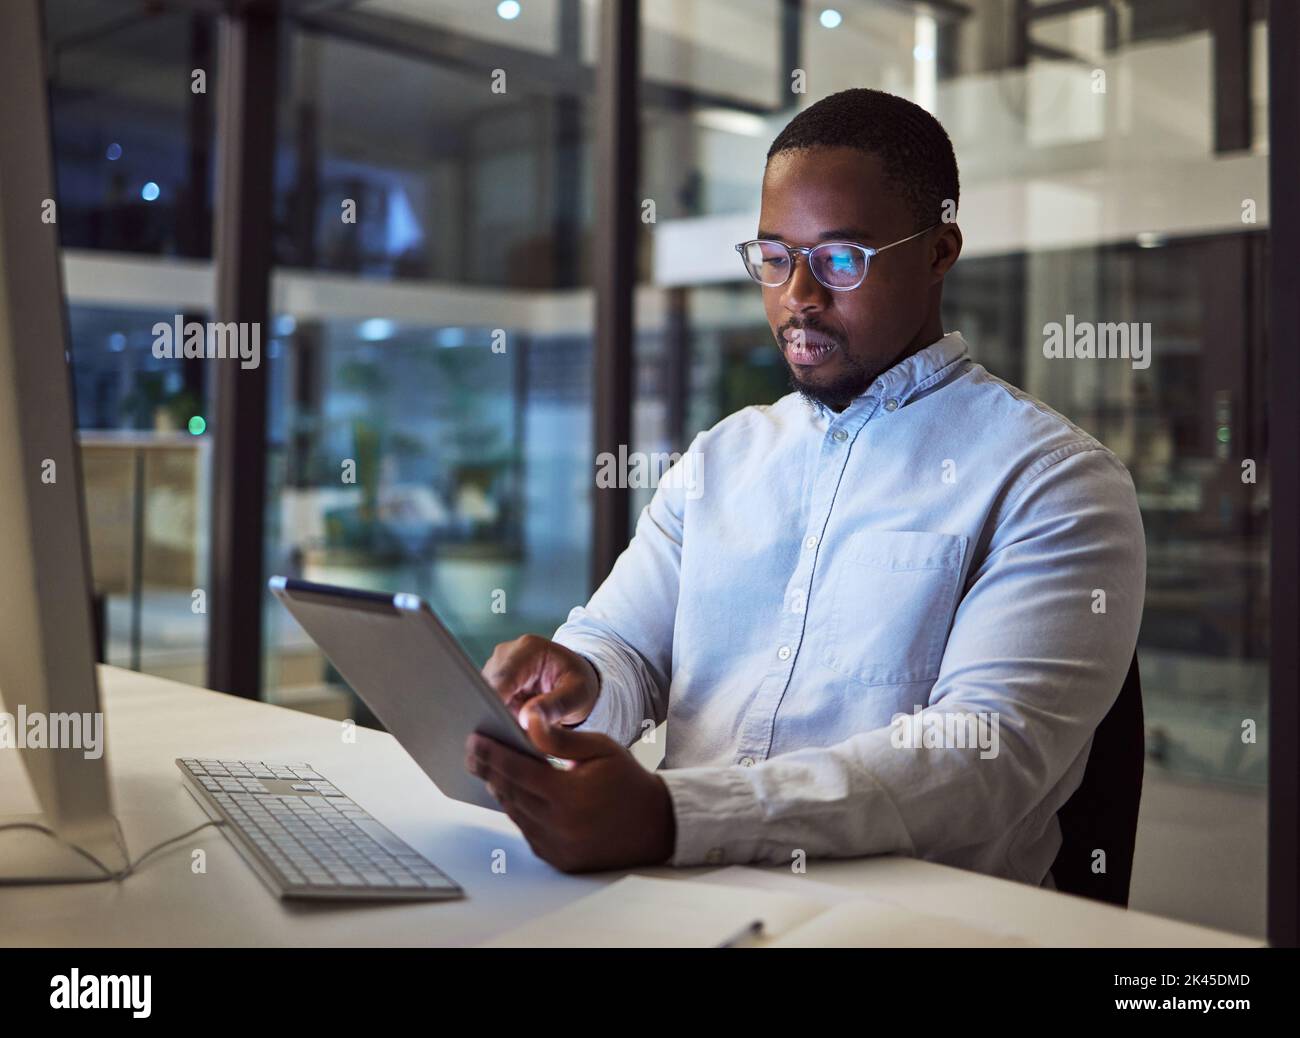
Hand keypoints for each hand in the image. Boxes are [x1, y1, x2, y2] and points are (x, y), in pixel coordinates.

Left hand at [464, 712, 675, 872]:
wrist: (655, 825)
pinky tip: (515, 794)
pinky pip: (528, 832)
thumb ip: (560, 739)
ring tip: (491, 769)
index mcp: (570, 795)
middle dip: (489, 769)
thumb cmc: (627, 781)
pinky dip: (519, 811)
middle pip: (510, 793)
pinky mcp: (559, 859)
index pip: (518, 771)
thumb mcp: (600, 748)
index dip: (492, 753)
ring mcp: (558, 847)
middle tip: (474, 752)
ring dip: (501, 790)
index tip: (474, 739)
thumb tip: (527, 720)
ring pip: (515, 813)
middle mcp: (560, 825)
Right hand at [482, 634, 599, 730]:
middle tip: (508, 742)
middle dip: (494, 715)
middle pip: (487, 688)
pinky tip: (509, 735)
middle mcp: (506, 654)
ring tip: (513, 739)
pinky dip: (497, 720)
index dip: (494, 701)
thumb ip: (556, 705)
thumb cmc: (579, 683)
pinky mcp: (492, 684)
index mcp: (529, 649)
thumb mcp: (579, 694)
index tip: (494, 725)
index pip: (504, 676)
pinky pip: (486, 705)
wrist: (575, 677)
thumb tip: (526, 719)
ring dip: (495, 720)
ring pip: (483, 699)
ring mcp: (496, 669)